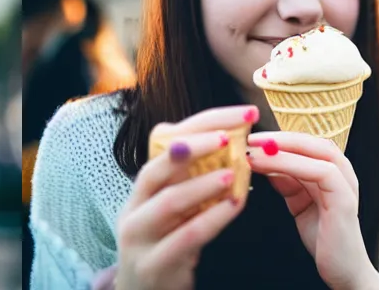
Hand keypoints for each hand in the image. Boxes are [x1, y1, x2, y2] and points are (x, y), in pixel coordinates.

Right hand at [116, 105, 254, 289]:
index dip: (205, 123)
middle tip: (230, 135)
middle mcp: (135, 205)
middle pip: (159, 165)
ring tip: (233, 173)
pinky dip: (211, 219)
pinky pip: (185, 238)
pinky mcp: (152, 265)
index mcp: (143, 184)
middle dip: (196, 145)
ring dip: (203, 183)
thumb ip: (195, 178)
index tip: (243, 114)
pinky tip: (234, 206)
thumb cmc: (168, 242)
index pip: (166, 140)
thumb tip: (236, 140)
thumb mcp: (176, 207)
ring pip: (169, 201)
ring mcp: (139, 236)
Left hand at [247, 130, 374, 289]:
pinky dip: (294, 165)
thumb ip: (288, 181)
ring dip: (284, 149)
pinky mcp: (345, 198)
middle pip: (311, 141)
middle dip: (280, 138)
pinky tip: (272, 167)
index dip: (280, 138)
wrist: (344, 272)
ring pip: (315, 151)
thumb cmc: (324, 238)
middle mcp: (343, 171)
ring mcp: (346, 182)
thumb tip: (266, 160)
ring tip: (257, 151)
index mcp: (332, 170)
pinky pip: (321, 172)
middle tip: (252, 139)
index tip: (253, 139)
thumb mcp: (299, 203)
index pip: (305, 143)